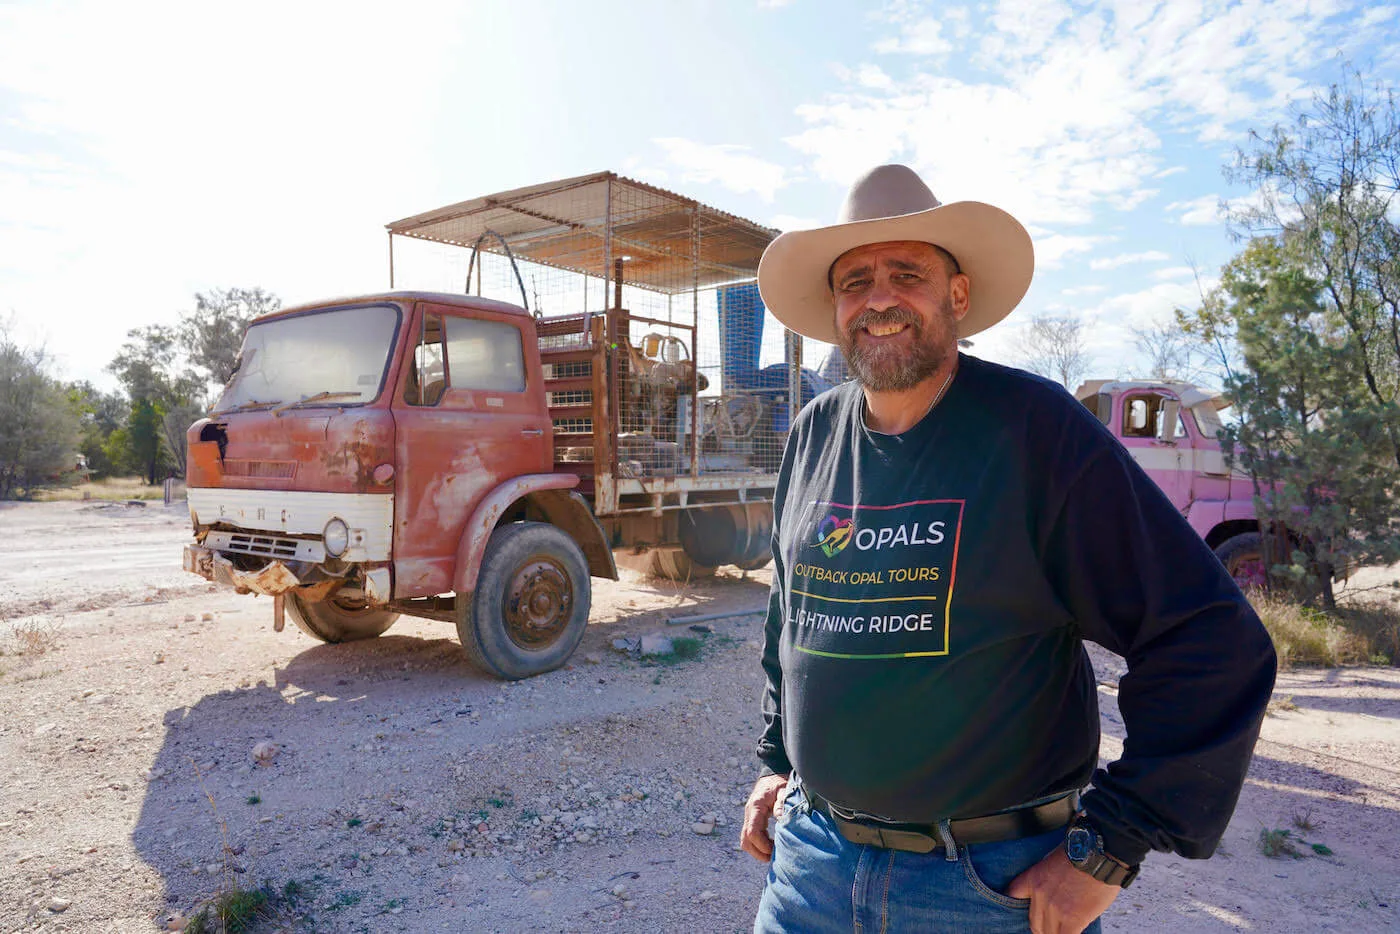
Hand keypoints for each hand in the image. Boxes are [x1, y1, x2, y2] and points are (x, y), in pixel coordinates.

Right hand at [739, 773, 790, 861]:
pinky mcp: (752, 820)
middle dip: (758, 852)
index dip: (762, 845)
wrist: (772, 775)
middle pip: (745, 839)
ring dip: (757, 850)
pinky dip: (758, 844)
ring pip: (745, 840)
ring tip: (772, 852)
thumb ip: (782, 804)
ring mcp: (749, 817)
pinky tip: (771, 845)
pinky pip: (750, 836)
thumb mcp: (784, 790)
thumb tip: (781, 820)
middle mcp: (749, 813)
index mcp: (756, 806)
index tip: (774, 850)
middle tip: (773, 856)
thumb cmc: (779, 783)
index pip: (752, 831)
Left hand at [1005, 846, 1119, 933]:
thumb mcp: (1053, 860)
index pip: (1012, 895)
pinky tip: (1074, 932)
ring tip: (1065, 931)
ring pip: (1049, 933)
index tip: (1028, 912)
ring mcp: (1055, 908)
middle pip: (1034, 923)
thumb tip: (1053, 895)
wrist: (1100, 854)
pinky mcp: (1072, 919)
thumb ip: (1047, 881)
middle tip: (1050, 929)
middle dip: (1042, 929)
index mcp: (1033, 878)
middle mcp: (1040, 895)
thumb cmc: (1082, 853)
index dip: (1018, 907)